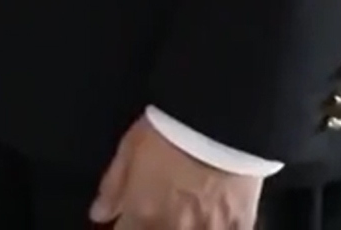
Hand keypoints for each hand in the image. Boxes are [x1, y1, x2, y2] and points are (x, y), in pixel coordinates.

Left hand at [90, 116, 263, 228]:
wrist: (222, 121)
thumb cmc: (171, 131)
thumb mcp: (129, 150)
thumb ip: (113, 187)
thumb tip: (98, 213)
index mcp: (143, 213)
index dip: (123, 227)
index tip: (127, 220)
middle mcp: (175, 228)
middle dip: (152, 227)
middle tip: (157, 210)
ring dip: (183, 228)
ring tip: (184, 214)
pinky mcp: (242, 224)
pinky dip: (215, 229)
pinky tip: (211, 220)